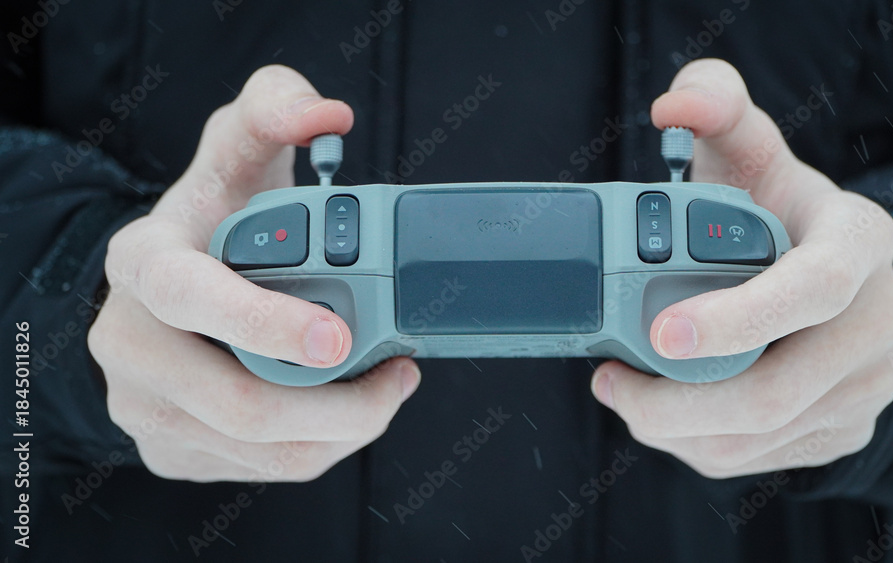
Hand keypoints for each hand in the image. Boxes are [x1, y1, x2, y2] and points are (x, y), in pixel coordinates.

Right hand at [88, 65, 420, 481]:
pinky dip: (319, 449)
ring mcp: (143, 407)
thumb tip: (329, 116)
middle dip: (342, 407)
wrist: (173, 285)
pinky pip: (261, 471)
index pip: (193, 300)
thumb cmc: (216, 214)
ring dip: (345, 432)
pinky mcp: (170, 449)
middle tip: (400, 379)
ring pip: (261, 451)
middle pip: (240, 406)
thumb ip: (276, 106)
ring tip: (386, 392)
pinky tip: (341, 413)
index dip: (266, 325)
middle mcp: (128, 343)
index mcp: (142, 264)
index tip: (342, 338)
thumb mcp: (239, 145)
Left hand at [590, 59, 892, 478]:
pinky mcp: (846, 427)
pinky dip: (701, 447)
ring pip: (762, 436)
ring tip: (627, 398)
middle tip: (610, 386)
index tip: (658, 335)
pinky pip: (764, 459)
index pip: (812, 289)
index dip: (738, 319)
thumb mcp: (748, 146)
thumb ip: (716, 103)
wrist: (817, 272)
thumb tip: (673, 108)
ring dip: (676, 431)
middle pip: (778, 391)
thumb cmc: (772, 206)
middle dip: (676, 405)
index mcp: (860, 241)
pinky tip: (671, 417)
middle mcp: (881, 318)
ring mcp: (869, 382)